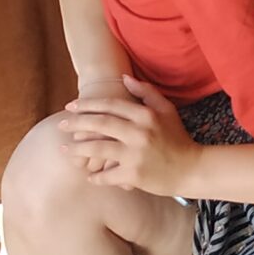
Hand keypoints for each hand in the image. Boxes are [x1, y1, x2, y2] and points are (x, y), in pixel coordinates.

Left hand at [63, 76, 196, 196]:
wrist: (192, 169)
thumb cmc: (178, 138)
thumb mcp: (167, 110)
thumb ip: (146, 92)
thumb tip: (124, 78)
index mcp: (146, 115)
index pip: (110, 105)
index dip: (88, 104)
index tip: (71, 106)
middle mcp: (139, 132)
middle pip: (100, 124)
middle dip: (76, 123)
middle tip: (61, 124)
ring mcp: (135, 154)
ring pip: (98, 149)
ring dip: (78, 149)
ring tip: (65, 149)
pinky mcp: (134, 175)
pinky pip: (106, 175)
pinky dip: (95, 176)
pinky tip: (88, 175)